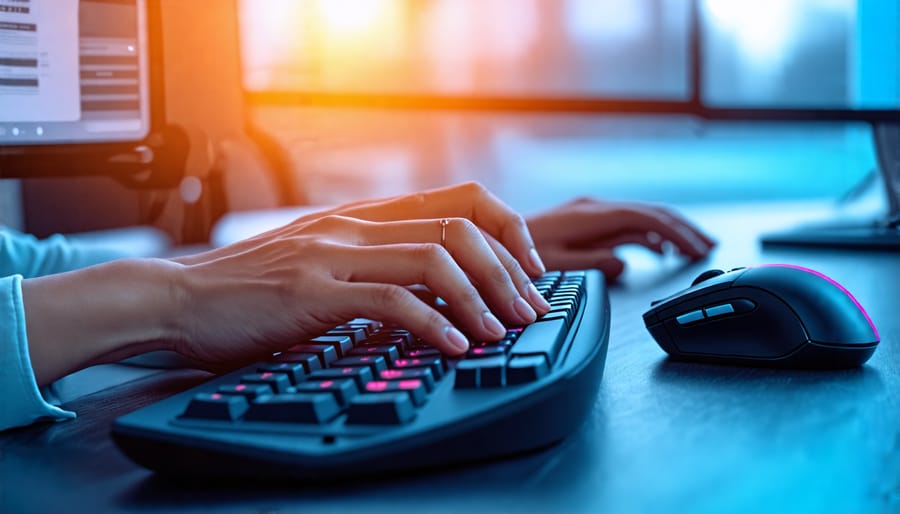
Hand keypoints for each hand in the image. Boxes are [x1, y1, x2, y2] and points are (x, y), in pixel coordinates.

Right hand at [170, 182, 551, 368]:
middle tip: (529, 309)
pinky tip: (454, 346)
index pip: (458, 200)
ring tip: (501, 331)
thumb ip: (370, 260)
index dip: (505, 229)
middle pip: (459, 227)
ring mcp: (333, 254)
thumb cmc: (250, 288)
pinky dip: (434, 324)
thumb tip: (428, 282)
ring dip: (480, 298)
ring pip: (434, 258)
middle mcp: (354, 226)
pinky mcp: (312, 292)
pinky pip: (391, 300)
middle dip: (507, 270)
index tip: (526, 269)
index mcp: (362, 217)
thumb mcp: (320, 260)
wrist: (179, 299)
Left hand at [527, 197, 714, 280]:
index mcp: (590, 215)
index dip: (677, 231)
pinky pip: (625, 224)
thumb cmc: (515, 251)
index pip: (646, 217)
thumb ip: (593, 264)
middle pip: (650, 213)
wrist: (489, 238)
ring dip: (669, 232)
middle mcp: (593, 208)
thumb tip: (626, 262)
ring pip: (641, 217)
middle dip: (682, 229)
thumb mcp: (556, 264)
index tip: (698, 248)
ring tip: (692, 249)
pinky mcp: (585, 221)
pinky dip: (648, 235)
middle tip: (707, 247)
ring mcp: (590, 212)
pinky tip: (658, 249)